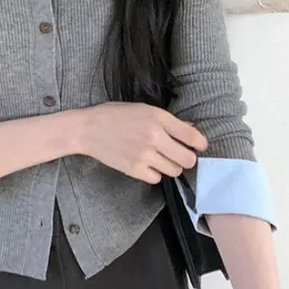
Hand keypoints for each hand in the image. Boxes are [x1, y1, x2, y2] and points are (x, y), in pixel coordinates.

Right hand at [79, 102, 207, 183]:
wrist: (88, 129)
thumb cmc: (115, 115)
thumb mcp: (143, 109)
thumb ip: (167, 121)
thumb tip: (190, 129)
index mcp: (158, 118)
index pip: (192, 136)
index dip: (200, 144)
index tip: (199, 147)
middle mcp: (154, 137)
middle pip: (188, 159)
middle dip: (186, 158)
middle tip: (179, 155)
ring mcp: (144, 155)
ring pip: (174, 171)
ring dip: (171, 166)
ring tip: (160, 159)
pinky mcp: (134, 169)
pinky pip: (156, 178)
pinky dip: (154, 173)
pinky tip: (146, 164)